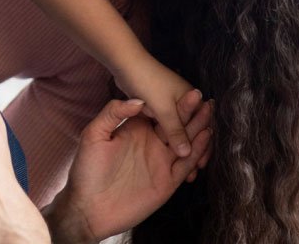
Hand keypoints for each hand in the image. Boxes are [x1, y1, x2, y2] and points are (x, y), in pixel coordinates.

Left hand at [44, 92, 213, 243]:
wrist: (89, 205)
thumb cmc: (87, 168)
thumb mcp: (94, 134)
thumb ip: (113, 113)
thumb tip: (138, 101)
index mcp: (135, 129)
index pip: (159, 113)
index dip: (175, 104)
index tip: (191, 91)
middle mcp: (150, 143)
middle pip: (176, 126)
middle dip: (192, 114)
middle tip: (209, 101)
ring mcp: (160, 161)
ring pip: (185, 143)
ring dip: (198, 130)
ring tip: (211, 115)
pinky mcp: (167, 181)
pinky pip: (185, 163)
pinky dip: (196, 151)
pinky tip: (205, 138)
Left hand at [114, 52, 199, 159]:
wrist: (124, 64)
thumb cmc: (147, 82)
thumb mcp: (163, 108)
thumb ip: (174, 130)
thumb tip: (187, 152)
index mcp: (190, 100)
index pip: (202, 128)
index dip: (202, 146)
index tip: (201, 165)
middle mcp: (182, 105)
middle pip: (191, 132)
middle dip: (194, 151)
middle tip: (195, 172)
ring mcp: (168, 107)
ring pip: (178, 133)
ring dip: (183, 149)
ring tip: (186, 169)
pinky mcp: (156, 108)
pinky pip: (166, 129)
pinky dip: (170, 143)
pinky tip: (170, 157)